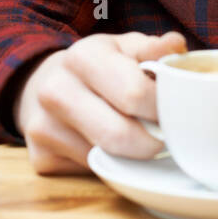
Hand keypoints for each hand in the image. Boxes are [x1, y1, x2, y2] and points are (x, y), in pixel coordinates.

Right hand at [13, 30, 187, 174]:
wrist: (41, 84)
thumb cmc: (96, 66)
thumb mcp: (124, 47)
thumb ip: (153, 48)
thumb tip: (177, 46)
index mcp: (82, 56)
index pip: (135, 94)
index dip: (163, 107)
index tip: (177, 111)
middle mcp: (55, 91)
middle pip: (121, 137)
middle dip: (153, 140)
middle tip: (166, 135)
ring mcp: (43, 128)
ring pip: (107, 159)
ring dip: (133, 156)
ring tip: (141, 137)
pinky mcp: (40, 159)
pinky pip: (91, 171)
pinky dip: (110, 164)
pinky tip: (111, 146)